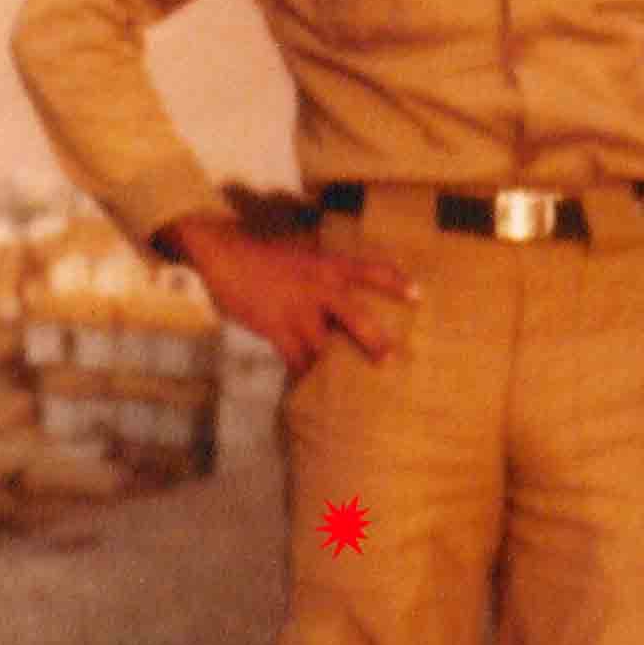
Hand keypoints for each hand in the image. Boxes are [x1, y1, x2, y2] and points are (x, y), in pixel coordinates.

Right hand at [163, 215, 415, 379]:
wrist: (225, 254)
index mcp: (327, 265)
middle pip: (355, 317)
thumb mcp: (301, 252)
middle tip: (388, 360)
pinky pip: (295, 360)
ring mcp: (297, 310)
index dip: (395, 282)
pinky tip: (308, 389)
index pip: (369, 270)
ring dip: (334, 367)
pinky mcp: (276, 328)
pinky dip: (303, 375)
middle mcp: (318, 287)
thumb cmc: (264, 253)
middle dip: (374, 341)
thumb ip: (323, 269)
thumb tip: (341, 284)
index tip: (418, 296)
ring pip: (324, 347)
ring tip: (349, 391)